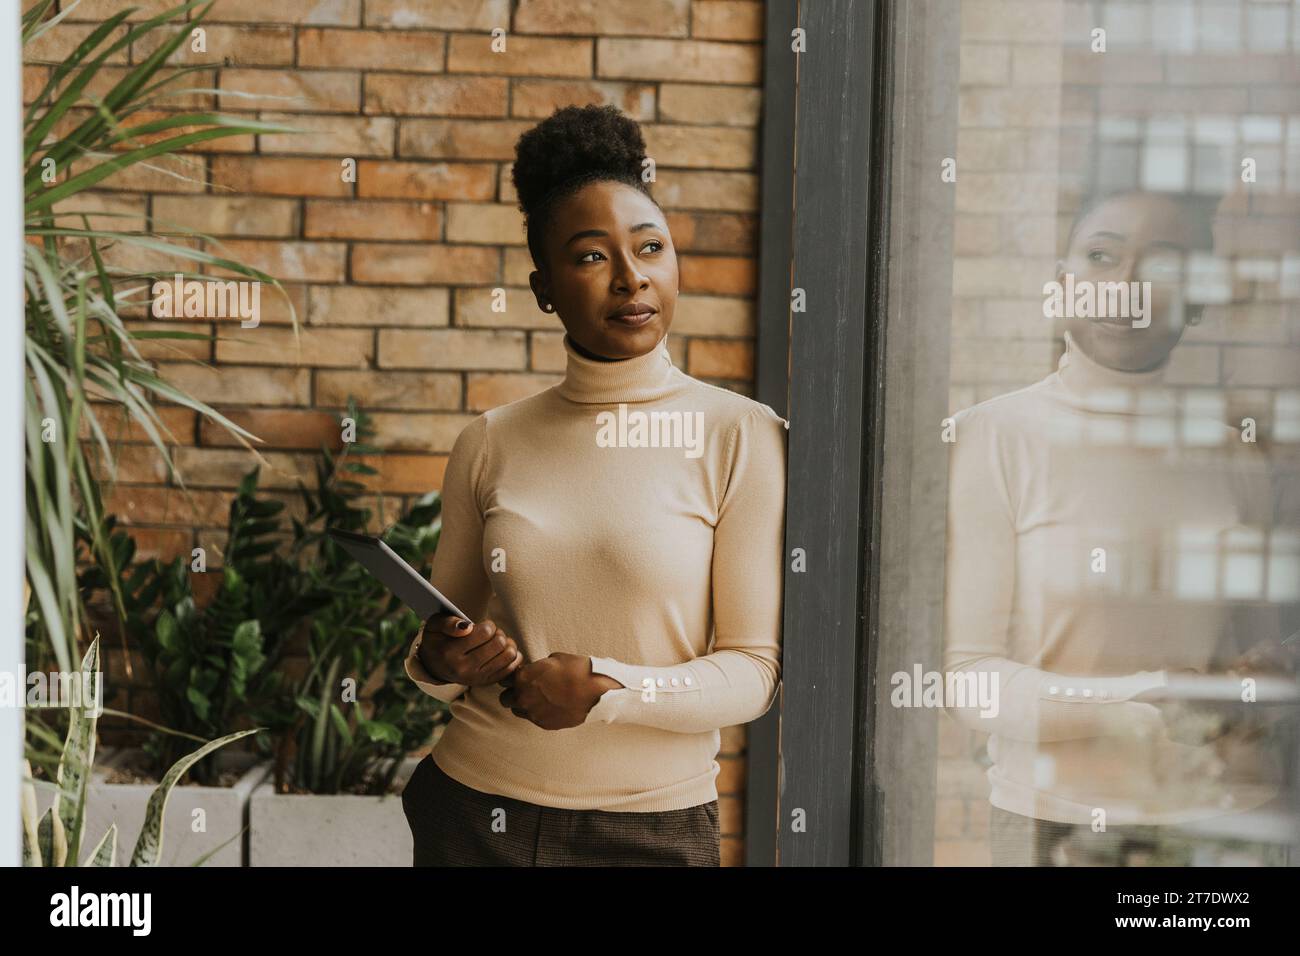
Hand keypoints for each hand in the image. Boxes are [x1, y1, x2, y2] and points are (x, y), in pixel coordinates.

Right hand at [416, 613, 521, 687]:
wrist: (434, 665)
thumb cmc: (437, 640)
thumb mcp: (435, 625)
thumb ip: (449, 622)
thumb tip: (467, 627)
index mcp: (449, 652)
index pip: (485, 633)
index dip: (488, 624)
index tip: (483, 626)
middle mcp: (463, 669)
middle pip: (499, 644)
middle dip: (498, 633)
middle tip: (491, 633)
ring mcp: (475, 678)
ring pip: (508, 656)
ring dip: (507, 644)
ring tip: (497, 641)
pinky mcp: (485, 683)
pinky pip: (511, 668)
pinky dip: (512, 656)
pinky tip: (503, 650)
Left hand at [498, 653, 622, 729]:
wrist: (596, 691)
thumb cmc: (577, 670)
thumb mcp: (554, 659)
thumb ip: (537, 667)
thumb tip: (534, 670)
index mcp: (523, 677)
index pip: (503, 679)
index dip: (511, 677)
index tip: (518, 676)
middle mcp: (523, 697)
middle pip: (505, 699)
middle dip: (512, 693)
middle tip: (525, 688)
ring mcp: (533, 713)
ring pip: (517, 710)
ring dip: (523, 704)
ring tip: (539, 697)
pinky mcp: (544, 724)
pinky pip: (533, 718)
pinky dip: (538, 712)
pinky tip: (551, 704)